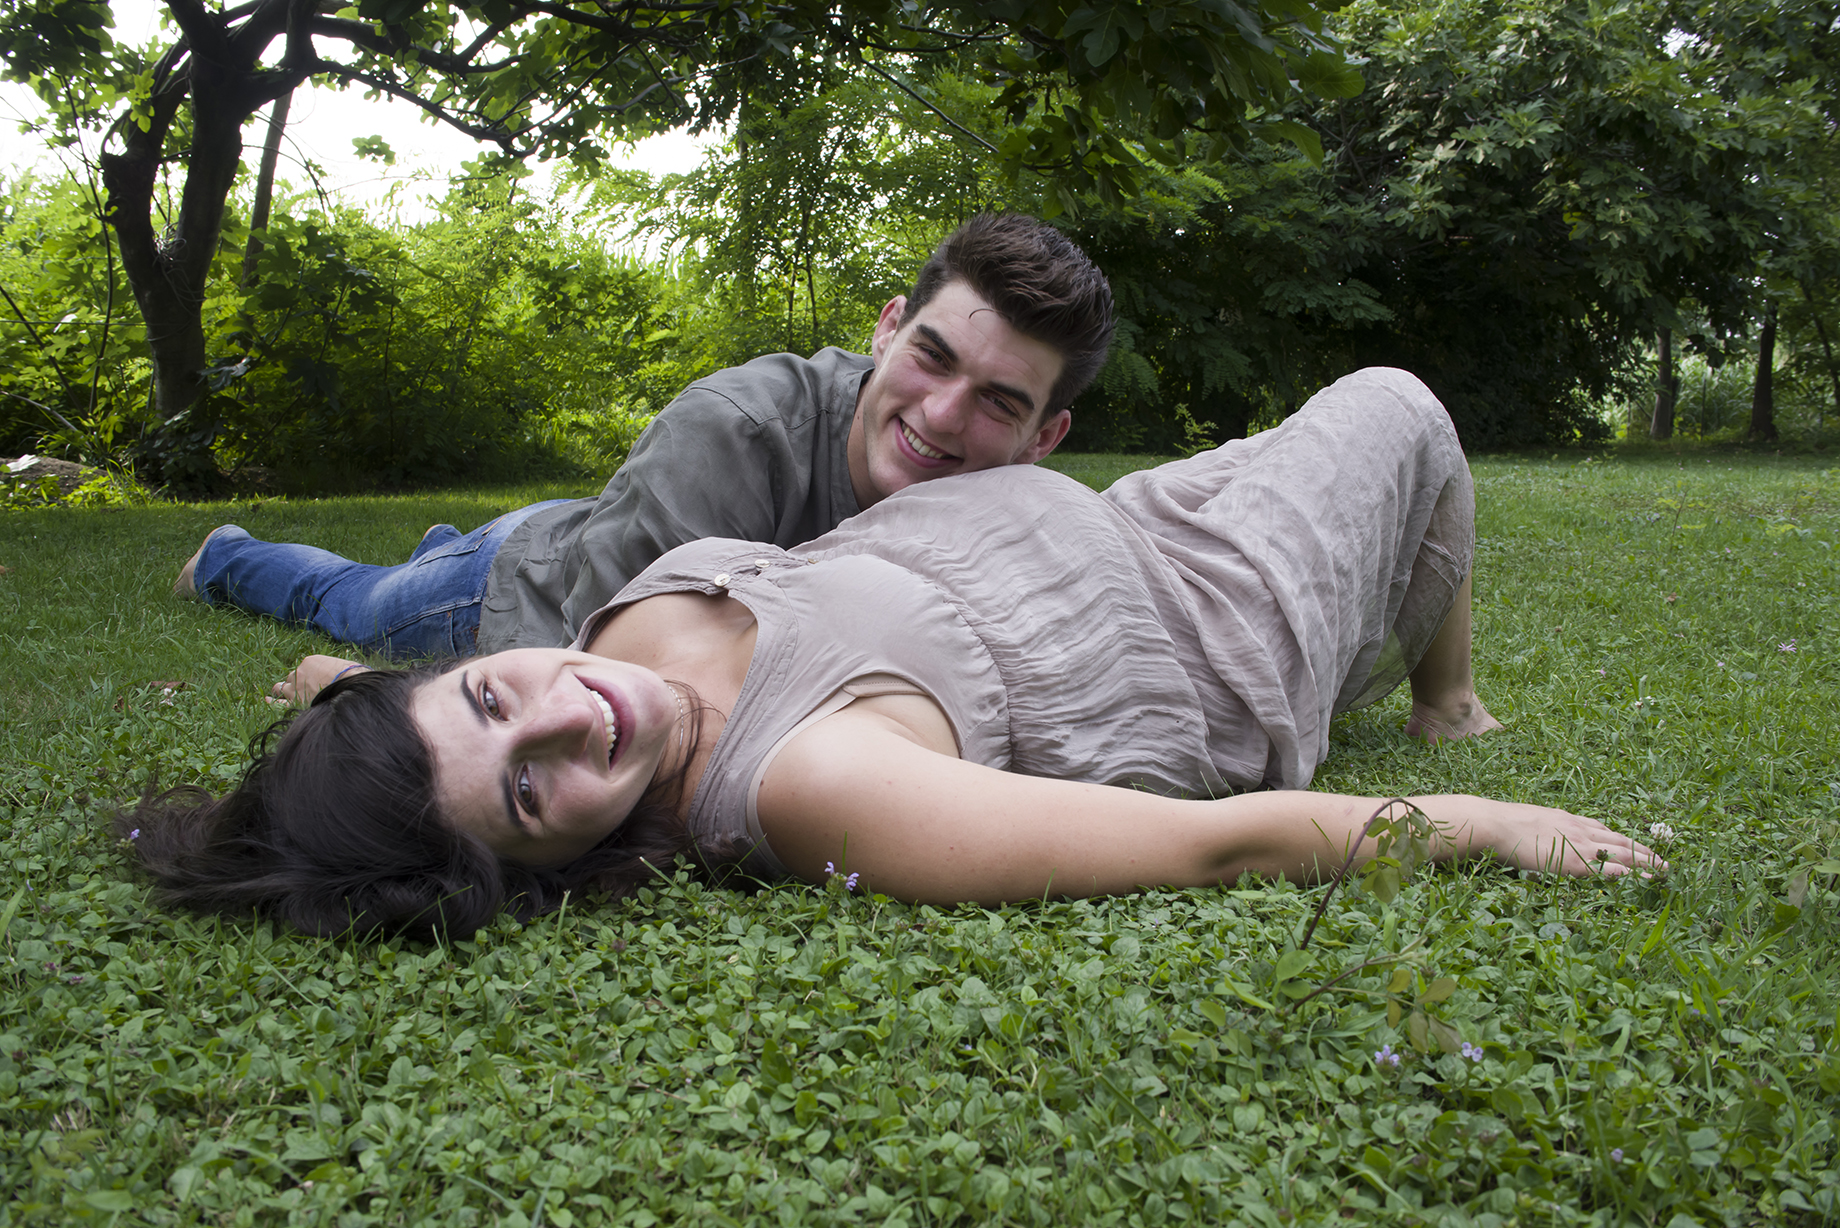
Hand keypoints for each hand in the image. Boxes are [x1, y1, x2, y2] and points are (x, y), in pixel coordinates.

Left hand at [266, 654, 366, 706]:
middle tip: (303, 689)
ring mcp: (294, 688)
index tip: (313, 681)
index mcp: (309, 661)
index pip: (303, 668)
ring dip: (282, 690)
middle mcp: (298, 672)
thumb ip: (330, 669)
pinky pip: (277, 702)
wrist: (349, 690)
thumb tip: (333, 675)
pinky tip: (267, 701)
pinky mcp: (294, 702)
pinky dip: (272, 701)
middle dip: (296, 683)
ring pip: (280, 688)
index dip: (307, 676)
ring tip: (281, 694)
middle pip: (291, 677)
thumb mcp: (341, 667)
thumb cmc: (350, 678)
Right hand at [1455, 798, 1665, 877]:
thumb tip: (1541, 837)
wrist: (1494, 824)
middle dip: (1643, 850)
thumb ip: (1542, 829)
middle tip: (1663, 860)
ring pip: (1622, 853)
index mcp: (1567, 819)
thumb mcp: (1529, 822)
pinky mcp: (1575, 863)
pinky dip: (1629, 873)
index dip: (1623, 839)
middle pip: (1620, 840)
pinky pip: (1610, 868)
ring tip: (1663, 869)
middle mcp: (1579, 829)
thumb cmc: (1502, 825)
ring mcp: (1579, 845)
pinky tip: (1642, 879)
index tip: (1637, 846)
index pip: (1603, 829)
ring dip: (1645, 861)